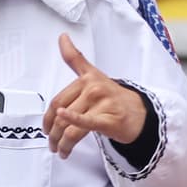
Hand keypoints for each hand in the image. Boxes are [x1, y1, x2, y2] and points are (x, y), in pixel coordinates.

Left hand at [42, 33, 147, 157]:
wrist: (141, 113)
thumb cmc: (113, 96)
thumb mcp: (94, 74)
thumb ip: (75, 59)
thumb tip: (62, 36)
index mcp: (87, 78)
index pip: (58, 99)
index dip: (47, 116)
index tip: (45, 128)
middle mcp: (93, 88)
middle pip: (62, 113)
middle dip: (53, 132)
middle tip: (51, 142)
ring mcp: (101, 103)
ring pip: (71, 125)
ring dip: (61, 141)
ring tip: (59, 149)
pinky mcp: (109, 119)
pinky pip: (85, 125)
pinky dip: (71, 131)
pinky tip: (64, 145)